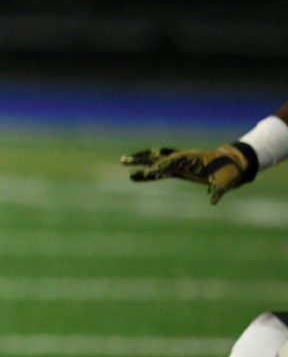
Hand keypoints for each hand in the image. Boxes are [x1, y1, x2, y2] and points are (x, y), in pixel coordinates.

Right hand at [121, 145, 250, 203]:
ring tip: (123, 161)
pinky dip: (148, 172)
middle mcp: (182, 159)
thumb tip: (213, 201)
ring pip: (155, 159)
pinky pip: (160, 170)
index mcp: (192, 160)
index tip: (147, 173)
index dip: (160, 167)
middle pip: (158, 156)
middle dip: (141, 158)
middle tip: (124, 159)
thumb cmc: (229, 173)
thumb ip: (218, 190)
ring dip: (140, 160)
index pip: (172, 162)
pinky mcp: (178, 169)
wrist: (232, 164)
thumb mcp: (225, 182)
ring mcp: (179, 163)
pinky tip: (135, 176)